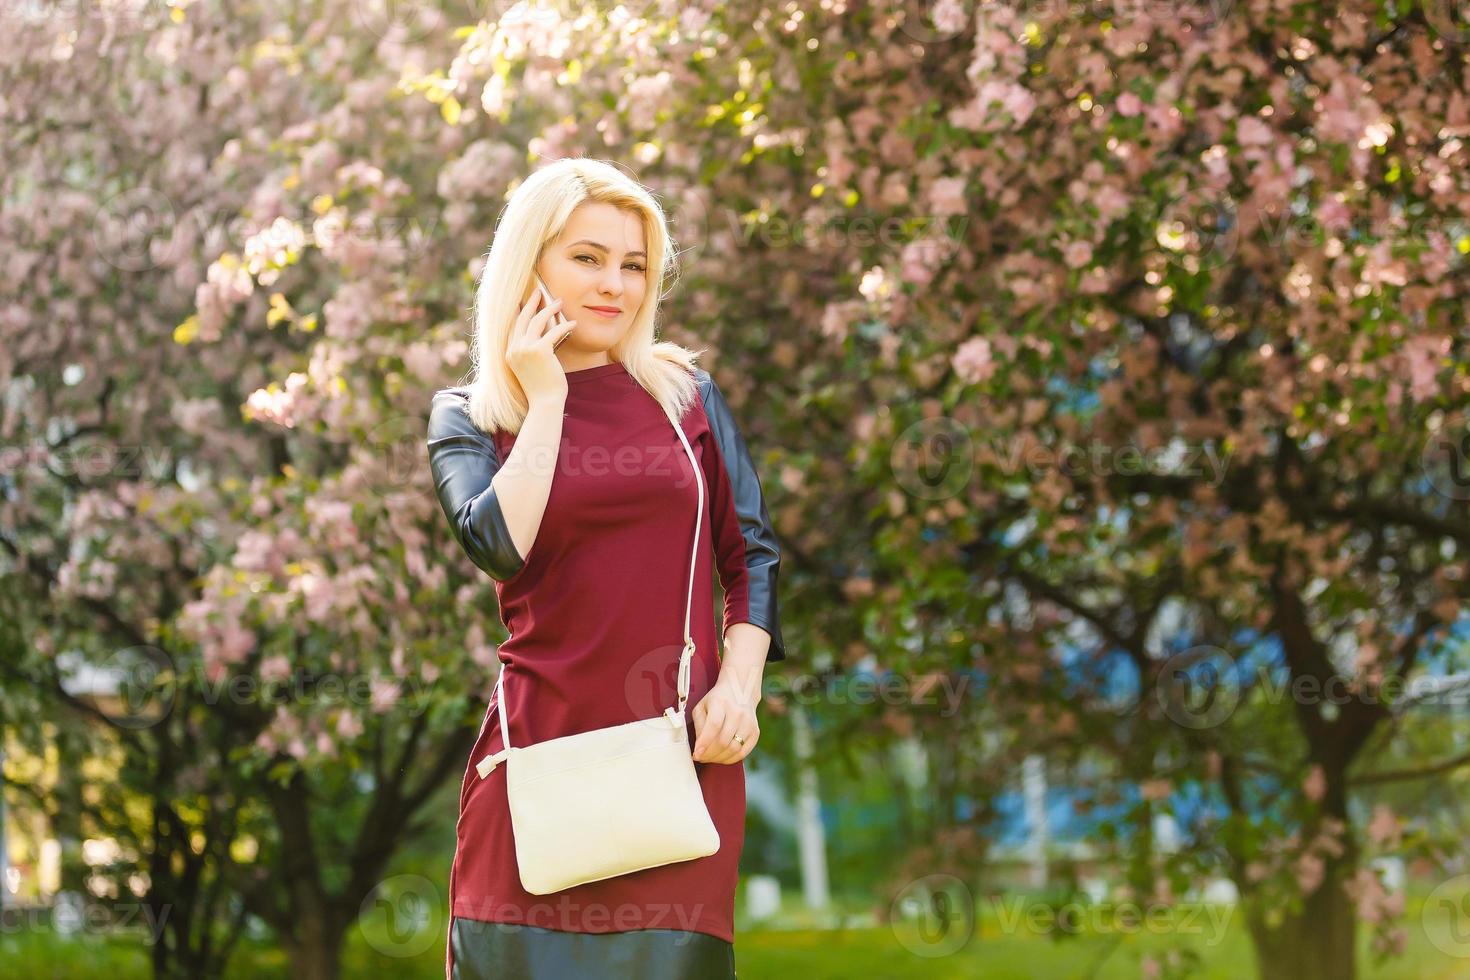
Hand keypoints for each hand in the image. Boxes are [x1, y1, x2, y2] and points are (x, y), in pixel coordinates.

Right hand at [505, 287, 576, 404]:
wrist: (545, 403)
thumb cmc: (542, 389)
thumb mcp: (531, 368)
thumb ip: (531, 352)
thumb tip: (543, 338)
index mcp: (510, 353)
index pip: (514, 326)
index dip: (519, 312)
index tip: (523, 301)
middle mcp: (514, 349)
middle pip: (523, 318)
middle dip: (532, 302)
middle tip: (539, 291)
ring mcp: (525, 349)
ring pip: (537, 321)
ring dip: (549, 309)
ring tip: (559, 302)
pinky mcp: (540, 351)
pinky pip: (554, 332)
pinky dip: (565, 326)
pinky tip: (573, 323)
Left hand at [691, 676, 759, 764]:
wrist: (740, 690)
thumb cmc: (717, 701)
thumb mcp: (701, 707)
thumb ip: (698, 726)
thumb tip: (699, 748)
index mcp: (721, 702)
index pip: (714, 726)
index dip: (704, 743)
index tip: (696, 754)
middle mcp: (737, 712)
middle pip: (723, 741)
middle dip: (709, 754)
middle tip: (701, 757)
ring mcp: (749, 723)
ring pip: (733, 749)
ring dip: (718, 758)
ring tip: (709, 757)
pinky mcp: (755, 732)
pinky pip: (743, 753)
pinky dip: (730, 759)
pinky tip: (721, 757)